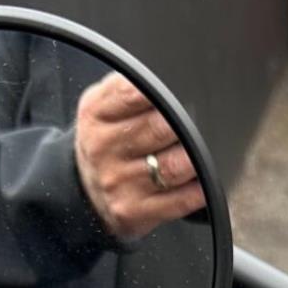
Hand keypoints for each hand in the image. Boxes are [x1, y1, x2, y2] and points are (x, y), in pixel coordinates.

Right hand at [73, 74, 206, 242]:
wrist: (83, 193)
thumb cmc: (104, 142)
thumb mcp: (100, 107)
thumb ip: (127, 87)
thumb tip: (168, 75)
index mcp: (96, 115)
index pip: (133, 93)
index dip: (163, 92)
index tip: (180, 93)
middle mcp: (104, 148)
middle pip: (160, 128)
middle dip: (185, 124)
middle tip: (198, 122)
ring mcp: (119, 183)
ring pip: (173, 166)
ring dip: (195, 158)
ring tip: (201, 151)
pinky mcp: (135, 212)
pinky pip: (180, 201)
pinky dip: (199, 190)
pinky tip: (204, 181)